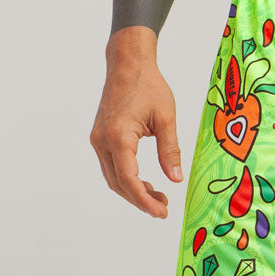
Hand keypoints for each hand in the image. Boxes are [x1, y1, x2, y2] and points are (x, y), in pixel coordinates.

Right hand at [90, 28, 182, 217]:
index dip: (144, 200)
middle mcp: (102, 141)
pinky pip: (112, 165)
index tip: (161, 212)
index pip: (129, 179)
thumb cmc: (148, 85)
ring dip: (133, 191)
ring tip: (158, 197)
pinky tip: (145, 182)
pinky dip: (127, 178)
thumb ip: (170, 150)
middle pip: (118, 183)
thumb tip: (176, 179)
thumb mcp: (165, 117)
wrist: (128, 63)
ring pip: (113, 177)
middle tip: (163, 208)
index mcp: (118, 137)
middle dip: (140, 200)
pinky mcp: (101, 137)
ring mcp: (98, 140)